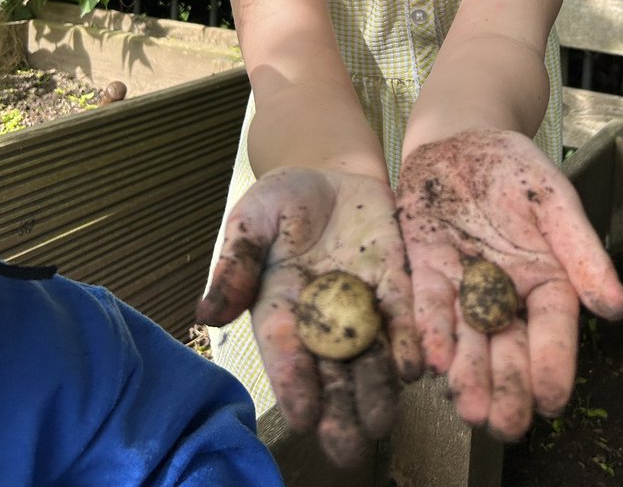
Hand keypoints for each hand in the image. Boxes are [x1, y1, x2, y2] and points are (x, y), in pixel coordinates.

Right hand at [197, 168, 421, 466]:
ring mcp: (361, 304)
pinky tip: (415, 368)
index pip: (286, 357)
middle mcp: (322, 320)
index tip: (302, 417)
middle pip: (331, 374)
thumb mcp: (251, 221)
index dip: (293, 387)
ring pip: (370, 357)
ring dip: (377, 390)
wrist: (329, 172)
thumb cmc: (281, 200)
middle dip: (340, 413)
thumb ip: (236, 262)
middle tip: (350, 449)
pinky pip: (402, 316)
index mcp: (279, 311)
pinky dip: (409, 342)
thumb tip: (208, 312)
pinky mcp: (395, 280)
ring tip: (382, 422)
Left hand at [396, 130, 622, 440]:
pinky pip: (428, 307)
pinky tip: (430, 359)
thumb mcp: (555, 200)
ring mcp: (464, 285)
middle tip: (503, 424)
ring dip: (467, 374)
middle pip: (509, 347)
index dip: (554, 366)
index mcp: (546, 279)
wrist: (461, 136)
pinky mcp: (426, 272)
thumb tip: (617, 307)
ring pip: (468, 338)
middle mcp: (505, 293)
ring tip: (468, 406)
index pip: (554, 330)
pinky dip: (429, 332)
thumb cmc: (516, 166)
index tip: (553, 401)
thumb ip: (582, 251)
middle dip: (506, 387)